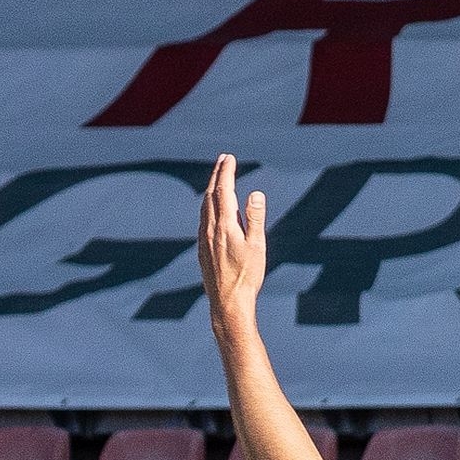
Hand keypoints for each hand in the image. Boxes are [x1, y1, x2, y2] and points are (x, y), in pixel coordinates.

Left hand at [198, 153, 265, 329]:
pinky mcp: (202, 248)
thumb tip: (255, 194)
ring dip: (211, 190)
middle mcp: (209, 228)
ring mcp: (203, 239)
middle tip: (223, 160)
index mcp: (224, 225)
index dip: (226, 172)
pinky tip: (212, 210)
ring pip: (204, 207)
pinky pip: (202, 219)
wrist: (227, 301)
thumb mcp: (257, 247)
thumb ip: (255, 219)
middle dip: (217, 175)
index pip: (224, 191)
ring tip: (218, 180)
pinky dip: (207, 206)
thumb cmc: (246, 276)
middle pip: (210, 195)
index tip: (229, 157)